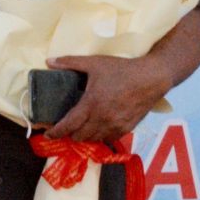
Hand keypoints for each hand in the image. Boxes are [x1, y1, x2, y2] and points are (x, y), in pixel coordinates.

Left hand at [45, 54, 170, 141]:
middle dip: (70, 134)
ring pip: (94, 139)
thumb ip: (70, 62)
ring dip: (85, 136)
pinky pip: (108, 138)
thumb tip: (49, 61)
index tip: (48, 134)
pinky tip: (99, 128)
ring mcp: (115, 126)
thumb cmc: (122, 70)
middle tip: (66, 127)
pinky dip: (100, 135)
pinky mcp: (126, 128)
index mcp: (91, 104)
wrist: (151, 78)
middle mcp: (102, 119)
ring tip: (81, 128)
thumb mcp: (94, 63)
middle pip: (80, 136)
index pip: (69, 125)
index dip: (56, 132)